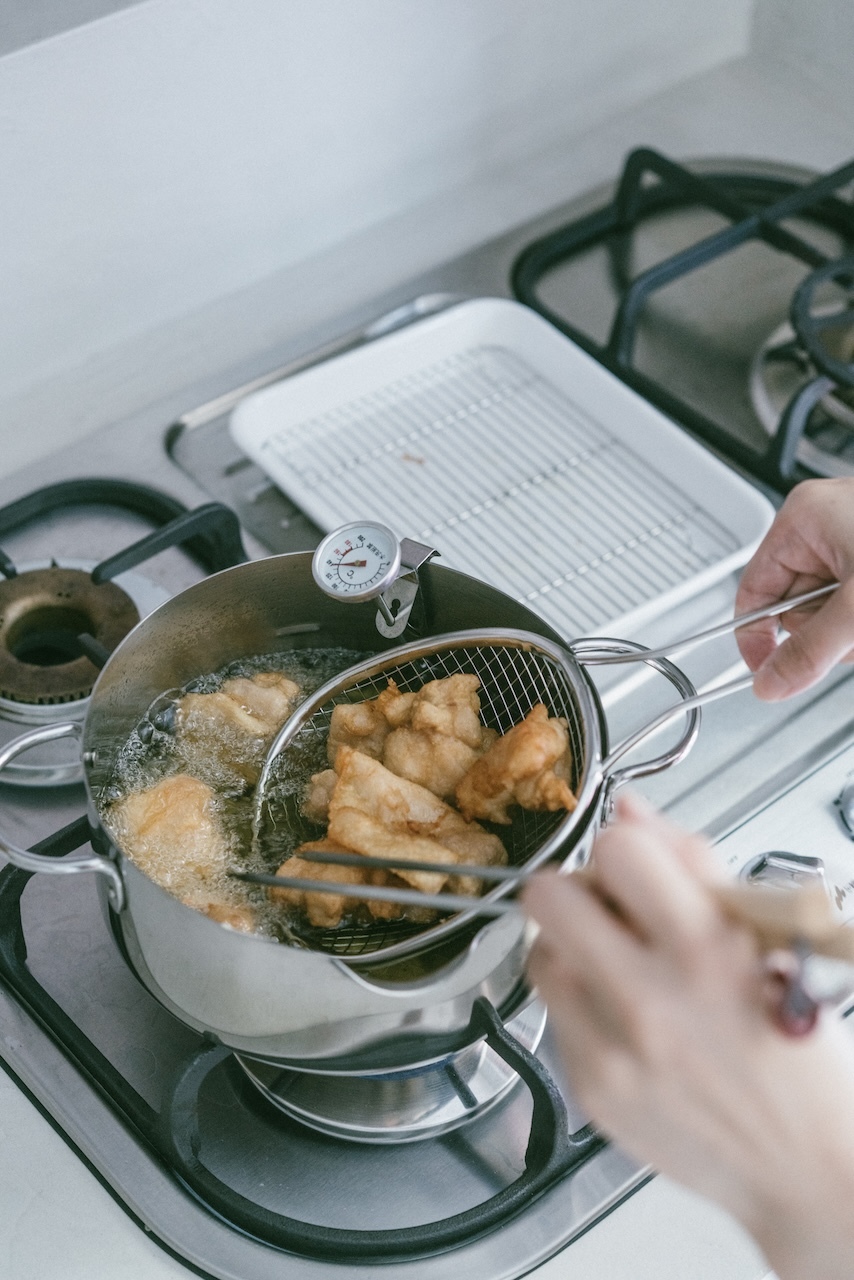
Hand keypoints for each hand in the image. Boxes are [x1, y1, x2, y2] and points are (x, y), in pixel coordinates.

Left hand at [522, 792, 853, 1279]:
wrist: (802, 1165)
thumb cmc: (791, 1042)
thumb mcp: (766, 935)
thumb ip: (690, 863)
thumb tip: (628, 810)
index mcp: (705, 948)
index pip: (615, 850)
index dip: (623, 851)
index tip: (636, 871)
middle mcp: (649, 1000)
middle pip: (549, 896)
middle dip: (578, 890)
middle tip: (610, 911)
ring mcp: (609, 1049)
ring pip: (538, 952)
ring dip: (570, 948)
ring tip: (618, 967)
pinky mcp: (587, 1087)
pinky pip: (550, 1014)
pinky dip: (579, 1005)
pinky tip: (623, 1018)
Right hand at [735, 477, 853, 700]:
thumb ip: (811, 651)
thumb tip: (771, 682)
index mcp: (803, 518)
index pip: (752, 592)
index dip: (756, 639)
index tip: (770, 674)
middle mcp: (824, 522)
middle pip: (795, 606)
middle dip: (825, 631)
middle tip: (853, 632)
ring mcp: (851, 537)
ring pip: (829, 608)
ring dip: (850, 629)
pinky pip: (851, 600)